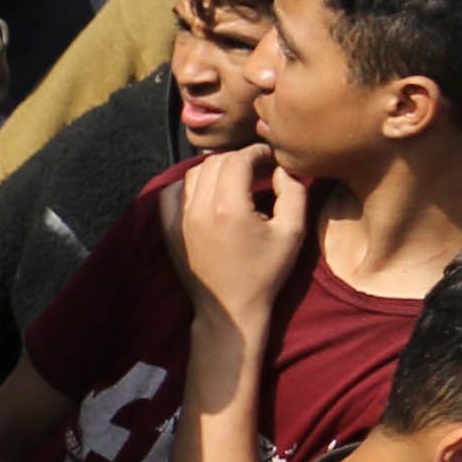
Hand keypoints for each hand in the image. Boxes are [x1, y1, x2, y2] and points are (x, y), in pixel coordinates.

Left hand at [167, 141, 312, 327]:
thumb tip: (281, 168)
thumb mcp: (292, 232)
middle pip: (215, 162)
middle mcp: (198, 209)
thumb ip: (293, 193)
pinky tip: (207, 191)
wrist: (231, 309)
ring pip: (193, 173)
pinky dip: (189, 184)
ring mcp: (178, 219)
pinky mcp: (168, 230)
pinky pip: (172, 193)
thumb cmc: (265, 272)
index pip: (238, 159)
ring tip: (236, 178)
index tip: (271, 157)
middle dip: (238, 158)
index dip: (257, 152)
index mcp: (229, 208)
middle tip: (258, 167)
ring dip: (215, 168)